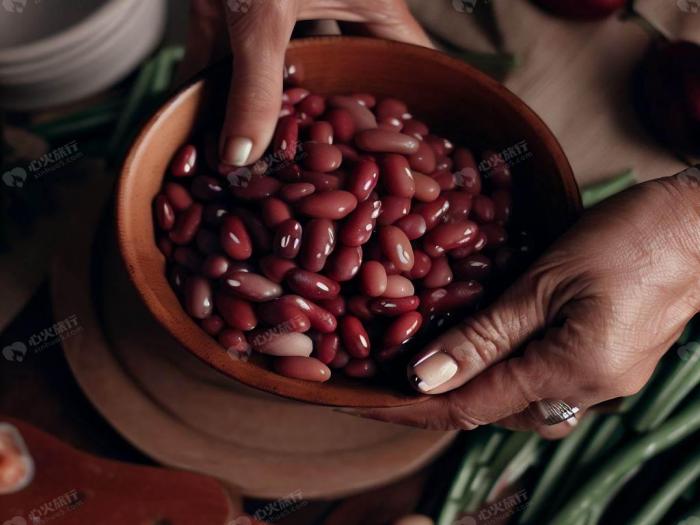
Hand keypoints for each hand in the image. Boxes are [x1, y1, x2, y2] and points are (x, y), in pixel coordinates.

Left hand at [180, 0, 431, 166]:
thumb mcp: (263, 10)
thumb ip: (256, 84)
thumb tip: (244, 156)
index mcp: (370, 4)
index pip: (406, 66)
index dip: (407, 111)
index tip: (398, 159)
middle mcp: (331, 11)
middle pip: (340, 80)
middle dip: (328, 125)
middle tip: (321, 175)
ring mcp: (281, 11)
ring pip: (282, 72)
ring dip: (264, 111)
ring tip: (262, 163)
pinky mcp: (233, 9)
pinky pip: (226, 57)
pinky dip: (210, 88)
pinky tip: (199, 123)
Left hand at [347, 174, 699, 437]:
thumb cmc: (630, 239)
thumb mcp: (545, 281)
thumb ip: (484, 336)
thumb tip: (424, 378)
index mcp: (572, 373)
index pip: (469, 407)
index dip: (410, 407)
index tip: (362, 401)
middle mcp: (588, 391)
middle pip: (493, 411)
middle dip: (438, 397)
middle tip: (388, 372)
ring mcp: (603, 380)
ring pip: (517, 399)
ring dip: (471, 384)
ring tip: (425, 360)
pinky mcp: (608, 362)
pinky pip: (542, 380)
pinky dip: (503, 369)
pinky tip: (482, 346)